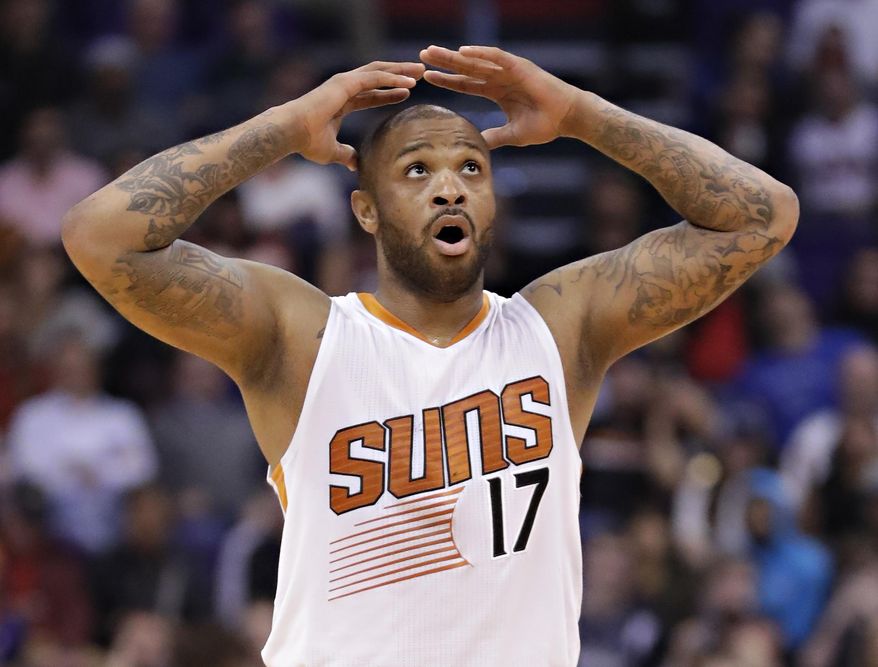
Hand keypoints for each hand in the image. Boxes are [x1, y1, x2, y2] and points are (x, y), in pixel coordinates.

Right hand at [292, 61, 424, 169]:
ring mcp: (344, 82)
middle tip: (419, 74)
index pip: (370, 94)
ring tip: (420, 71)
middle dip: (399, 75)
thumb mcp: (332, 151)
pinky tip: (409, 83)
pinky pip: (375, 78)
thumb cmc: (307, 141)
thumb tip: (354, 164)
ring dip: (401, 71)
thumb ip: (345, 154)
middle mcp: (343, 87)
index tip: (407, 93)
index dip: (389, 93)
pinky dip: (393, 79)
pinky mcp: (345, 82)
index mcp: (341, 101)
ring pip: (379, 72)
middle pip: (378, 77)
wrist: (292, 132)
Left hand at [420, 45, 578, 148]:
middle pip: (466, 68)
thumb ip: (493, 137)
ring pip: (476, 60)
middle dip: (444, 62)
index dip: (447, 81)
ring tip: (433, 51)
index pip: (466, 84)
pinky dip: (480, 52)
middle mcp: (500, 78)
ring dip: (454, 55)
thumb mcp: (511, 135)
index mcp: (497, 91)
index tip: (427, 78)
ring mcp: (509, 70)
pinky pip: (496, 56)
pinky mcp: (520, 66)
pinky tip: (462, 51)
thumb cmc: (544, 126)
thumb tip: (477, 144)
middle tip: (422, 55)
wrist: (567, 118)